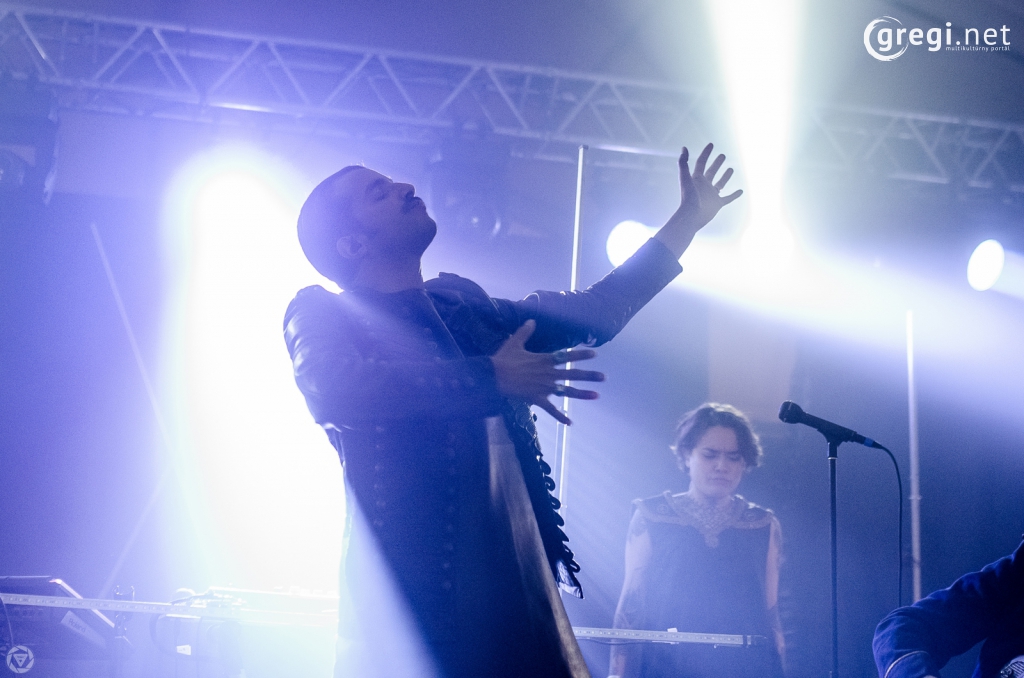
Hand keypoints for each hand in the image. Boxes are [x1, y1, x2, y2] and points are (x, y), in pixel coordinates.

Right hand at [490, 320, 603, 424]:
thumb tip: (532, 320)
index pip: (567, 356)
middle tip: (604, 377)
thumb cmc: (504, 359)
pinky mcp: (537, 398)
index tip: (594, 354)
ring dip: (583, 394)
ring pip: (568, 391)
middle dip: (590, 376)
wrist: (494, 376)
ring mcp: (544, 387)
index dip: (581, 355)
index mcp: (545, 360)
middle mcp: (548, 374)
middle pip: (573, 375)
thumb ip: (525, 332)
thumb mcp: (514, 342)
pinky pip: (551, 409)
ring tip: (597, 396)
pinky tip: (570, 423)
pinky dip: (560, 417)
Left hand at [654, 142, 742, 257]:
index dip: (706, 153)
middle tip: (723, 156)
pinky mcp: (717, 204)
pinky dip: (734, 195)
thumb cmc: (688, 197)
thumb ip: (683, 163)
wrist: (691, 216)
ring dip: (725, 176)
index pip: (701, 162)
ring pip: (720, 183)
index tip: (711, 144)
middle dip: (717, 163)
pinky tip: (741, 191)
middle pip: (712, 171)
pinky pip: (728, 198)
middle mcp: (704, 186)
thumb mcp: (685, 178)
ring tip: (731, 169)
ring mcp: (711, 195)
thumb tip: (684, 148)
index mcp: (696, 179)